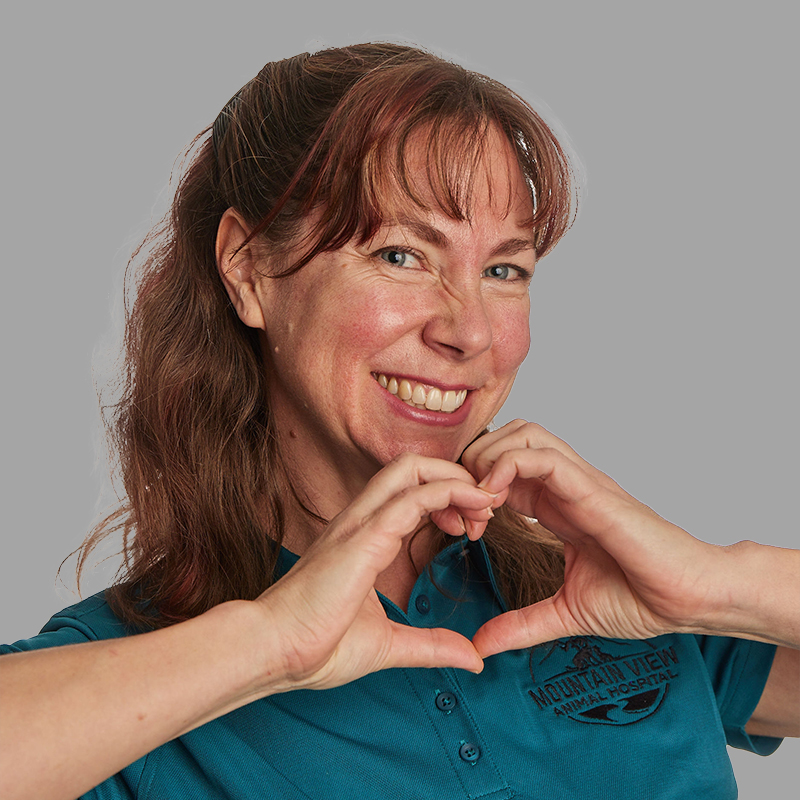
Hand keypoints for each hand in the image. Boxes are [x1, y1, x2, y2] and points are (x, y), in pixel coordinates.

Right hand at [250, 454, 493, 691]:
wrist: (273, 652)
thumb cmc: (315, 646)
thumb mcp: (389, 644)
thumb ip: (431, 644)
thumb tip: (472, 657)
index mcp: (362, 537)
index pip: (409, 491)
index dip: (447, 497)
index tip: (472, 526)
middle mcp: (360, 521)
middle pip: (412, 467)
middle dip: (455, 477)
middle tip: (485, 509)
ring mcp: (359, 524)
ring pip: (412, 470)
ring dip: (456, 480)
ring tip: (484, 505)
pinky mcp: (363, 538)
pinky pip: (411, 499)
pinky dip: (448, 494)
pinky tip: (472, 511)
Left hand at [461, 420, 724, 656]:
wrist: (689, 601)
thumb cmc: (642, 598)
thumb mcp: (565, 613)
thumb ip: (520, 625)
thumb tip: (480, 647)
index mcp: (555, 505)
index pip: (502, 468)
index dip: (472, 488)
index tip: (463, 528)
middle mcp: (565, 486)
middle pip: (507, 436)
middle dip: (474, 463)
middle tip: (465, 508)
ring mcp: (580, 483)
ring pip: (523, 434)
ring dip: (488, 458)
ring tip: (480, 502)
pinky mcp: (593, 490)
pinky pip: (543, 456)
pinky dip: (508, 466)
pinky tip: (495, 500)